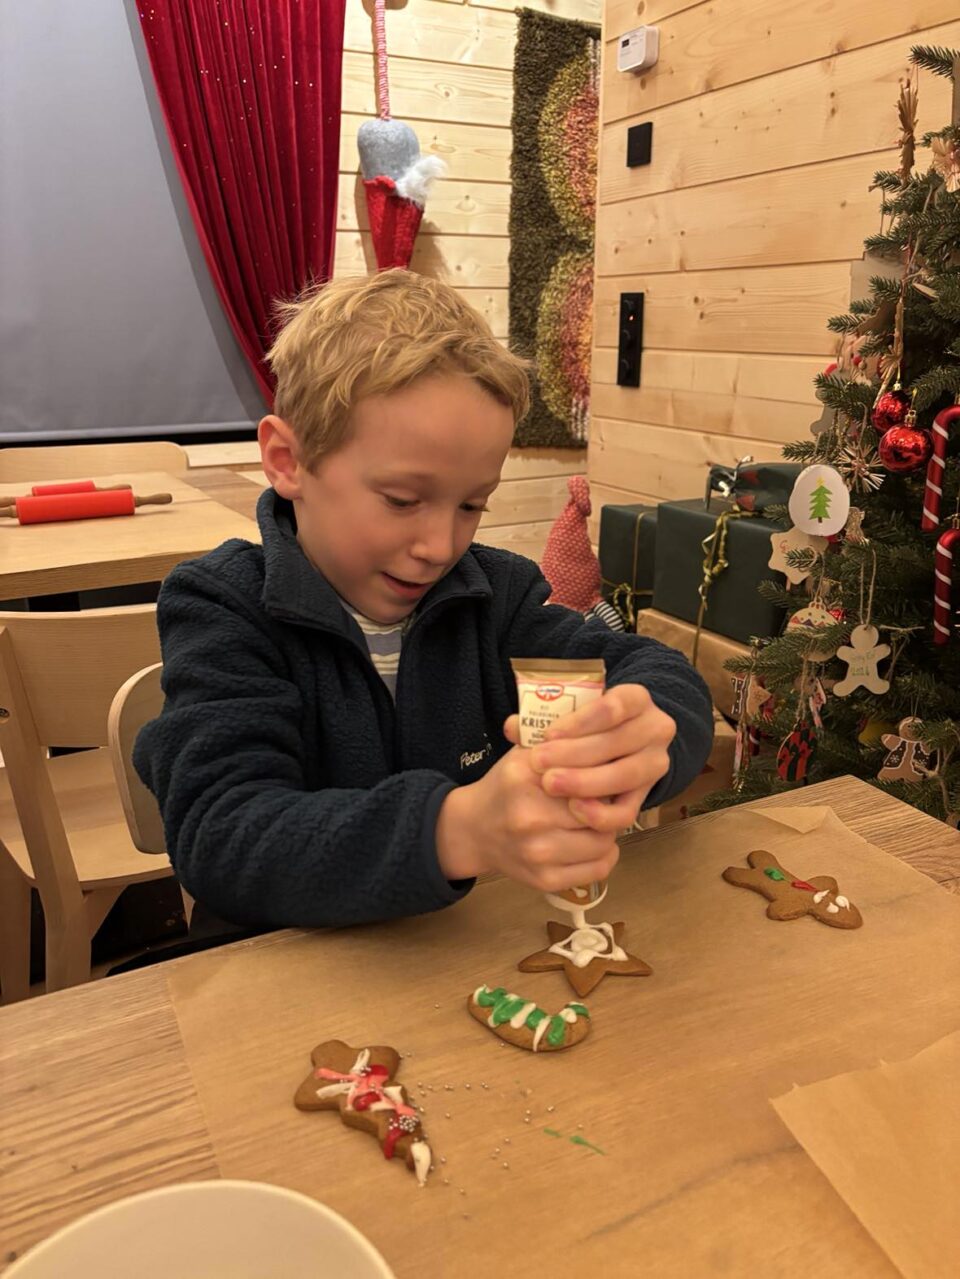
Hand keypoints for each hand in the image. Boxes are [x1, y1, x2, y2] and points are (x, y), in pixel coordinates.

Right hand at [435, 744, 619, 892]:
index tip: (609, 767)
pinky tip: (596, 842)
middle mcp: (529, 816)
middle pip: (599, 808)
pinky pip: (597, 869)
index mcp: (526, 776)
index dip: (605, 770)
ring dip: (608, 830)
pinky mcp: (545, 879)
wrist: (473, 830)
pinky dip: (605, 855)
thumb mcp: (522, 753)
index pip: (587, 772)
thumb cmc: (506, 786)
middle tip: (608, 795)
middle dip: (609, 801)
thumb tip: (600, 716)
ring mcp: (537, 852)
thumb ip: (555, 736)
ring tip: (600, 818)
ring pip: (603, 841)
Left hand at [506, 683, 674, 831]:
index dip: (581, 721)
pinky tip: (575, 808)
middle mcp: (655, 728)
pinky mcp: (647, 795)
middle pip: (618, 741)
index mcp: (637, 699)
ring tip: (551, 784)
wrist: (616, 748)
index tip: (548, 734)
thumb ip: (545, 718)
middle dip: (576, 753)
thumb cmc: (585, 727)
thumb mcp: (571, 716)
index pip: (615, 705)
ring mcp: (655, 763)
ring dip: (586, 781)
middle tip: (540, 762)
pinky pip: (628, 810)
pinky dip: (602, 812)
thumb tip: (513, 727)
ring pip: (625, 775)